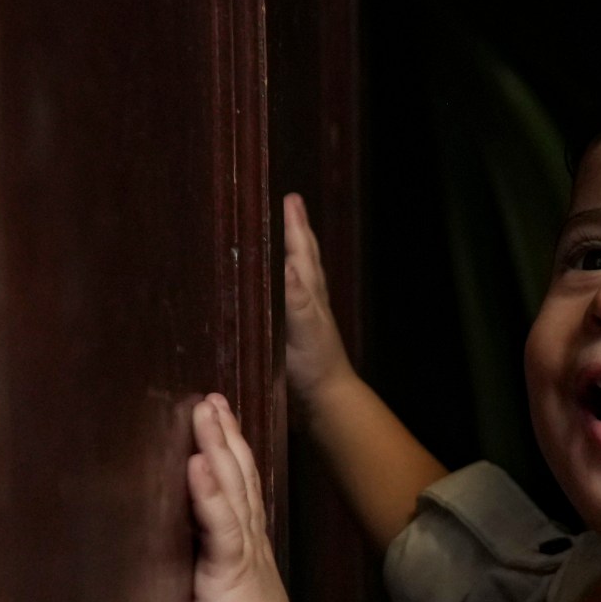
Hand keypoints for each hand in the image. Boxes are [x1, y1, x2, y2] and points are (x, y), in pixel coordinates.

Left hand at [187, 392, 293, 601]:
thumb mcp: (221, 600)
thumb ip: (208, 575)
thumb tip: (185, 566)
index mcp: (245, 548)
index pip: (238, 490)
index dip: (228, 453)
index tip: (217, 419)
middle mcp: (248, 540)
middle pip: (239, 476)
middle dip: (224, 435)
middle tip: (211, 399)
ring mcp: (241, 550)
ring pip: (231, 487)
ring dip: (217, 446)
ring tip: (206, 411)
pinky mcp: (229, 565)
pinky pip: (219, 522)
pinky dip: (209, 490)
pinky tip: (199, 460)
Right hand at [280, 192, 357, 421]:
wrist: (326, 403)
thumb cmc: (315, 365)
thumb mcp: (304, 327)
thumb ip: (296, 296)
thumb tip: (289, 263)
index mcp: (310, 292)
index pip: (300, 250)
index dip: (293, 225)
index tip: (290, 198)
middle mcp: (309, 299)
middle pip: (303, 256)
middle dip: (296, 230)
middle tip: (291, 205)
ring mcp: (303, 317)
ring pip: (298, 275)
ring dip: (290, 253)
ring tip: (283, 237)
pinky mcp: (295, 335)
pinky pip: (285, 298)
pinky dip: (281, 284)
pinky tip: (274, 288)